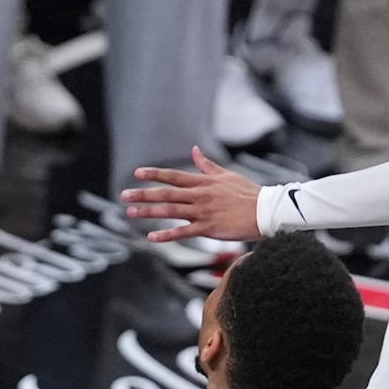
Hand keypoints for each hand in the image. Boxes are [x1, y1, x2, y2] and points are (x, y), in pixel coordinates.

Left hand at [121, 147, 262, 242]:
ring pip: (171, 211)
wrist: (264, 211)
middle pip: (167, 193)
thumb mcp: (226, 174)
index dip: (155, 174)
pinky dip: (167, 235)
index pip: (174, 176)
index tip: (137, 173)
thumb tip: (194, 150)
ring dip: (149, 212)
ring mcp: (203, 212)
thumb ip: (207, 165)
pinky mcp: (209, 228)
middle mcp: (200, 195)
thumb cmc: (247, 193)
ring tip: (131, 213)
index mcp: (203, 182)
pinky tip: (152, 237)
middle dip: (144, 194)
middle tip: (124, 195)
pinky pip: (184, 232)